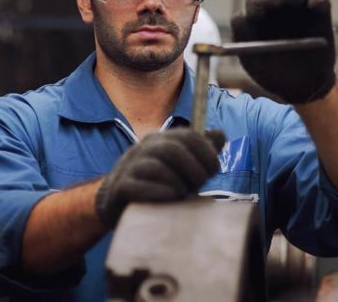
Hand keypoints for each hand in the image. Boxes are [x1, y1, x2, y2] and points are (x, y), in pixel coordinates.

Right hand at [94, 128, 224, 226]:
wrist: (117, 201)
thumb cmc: (157, 182)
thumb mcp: (180, 165)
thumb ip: (200, 151)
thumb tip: (220, 135)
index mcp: (161, 139)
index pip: (189, 136)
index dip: (207, 153)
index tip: (213, 171)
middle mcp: (144, 148)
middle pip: (173, 149)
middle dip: (194, 169)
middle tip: (199, 185)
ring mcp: (130, 166)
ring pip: (157, 167)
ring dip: (177, 183)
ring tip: (182, 194)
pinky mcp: (120, 188)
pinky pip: (139, 186)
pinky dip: (160, 193)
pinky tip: (169, 199)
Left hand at [231, 0, 335, 103]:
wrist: (301, 87)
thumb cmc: (273, 73)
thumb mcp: (252, 59)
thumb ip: (242, 37)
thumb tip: (240, 16)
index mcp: (260, 14)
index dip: (255, 2)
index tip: (257, 16)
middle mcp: (280, 7)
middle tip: (275, 4)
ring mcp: (301, 8)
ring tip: (294, 2)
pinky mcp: (320, 13)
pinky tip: (314, 7)